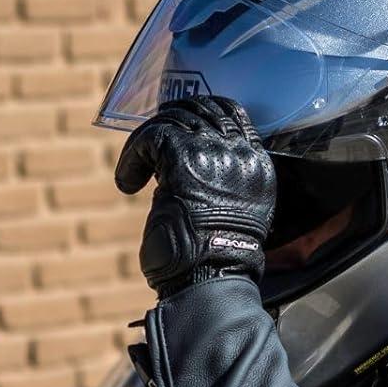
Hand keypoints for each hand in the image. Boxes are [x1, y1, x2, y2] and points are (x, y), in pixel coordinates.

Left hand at [115, 94, 276, 298]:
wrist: (210, 277)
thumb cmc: (216, 262)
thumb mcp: (232, 215)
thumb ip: (222, 184)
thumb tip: (191, 169)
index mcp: (259, 168)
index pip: (235, 117)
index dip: (202, 117)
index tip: (179, 133)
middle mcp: (242, 154)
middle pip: (203, 109)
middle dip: (173, 120)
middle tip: (151, 144)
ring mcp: (215, 152)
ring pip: (174, 118)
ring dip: (148, 141)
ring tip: (135, 172)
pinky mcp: (183, 155)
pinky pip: (150, 135)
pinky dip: (132, 157)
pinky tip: (127, 183)